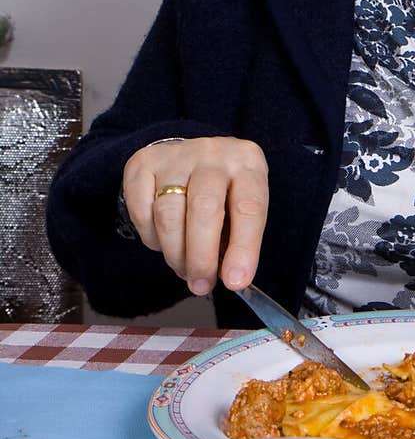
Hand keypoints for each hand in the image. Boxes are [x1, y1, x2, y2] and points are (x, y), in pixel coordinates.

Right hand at [122, 136, 268, 294]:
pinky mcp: (143, 163)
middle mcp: (213, 153)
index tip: (235, 281)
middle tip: (201, 285)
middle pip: (204, 208)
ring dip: (175, 253)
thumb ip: (237, 241)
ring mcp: (176, 155)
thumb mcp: (241, 209)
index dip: (243, 248)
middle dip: (201, 257)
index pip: (249, 207)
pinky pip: (141, 210)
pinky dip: (151, 237)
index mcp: (247, 163)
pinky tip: (163, 242)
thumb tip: (230, 279)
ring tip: (183, 268)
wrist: (191, 159)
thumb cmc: (223, 193)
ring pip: (169, 213)